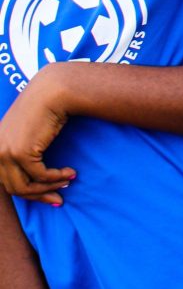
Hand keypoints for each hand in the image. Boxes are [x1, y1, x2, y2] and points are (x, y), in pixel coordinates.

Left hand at [0, 66, 75, 205]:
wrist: (54, 89)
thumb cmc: (46, 104)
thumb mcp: (28, 128)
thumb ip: (23, 144)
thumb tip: (33, 167)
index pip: (6, 180)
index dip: (28, 192)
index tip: (48, 195)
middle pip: (14, 188)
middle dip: (39, 196)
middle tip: (59, 199)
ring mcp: (6, 153)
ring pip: (25, 186)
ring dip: (49, 188)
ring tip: (68, 182)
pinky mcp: (21, 153)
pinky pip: (40, 176)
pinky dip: (56, 178)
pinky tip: (70, 173)